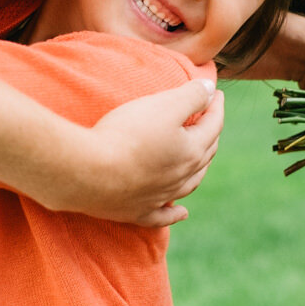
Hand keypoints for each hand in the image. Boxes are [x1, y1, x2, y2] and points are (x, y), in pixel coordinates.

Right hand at [61, 79, 223, 226]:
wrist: (89, 172)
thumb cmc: (127, 135)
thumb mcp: (163, 105)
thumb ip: (191, 96)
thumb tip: (211, 89)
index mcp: (191, 151)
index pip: (213, 124)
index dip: (215, 105)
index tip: (215, 92)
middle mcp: (181, 177)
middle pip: (205, 154)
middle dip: (210, 133)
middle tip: (208, 118)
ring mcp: (160, 197)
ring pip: (190, 183)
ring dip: (199, 169)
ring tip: (201, 159)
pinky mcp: (137, 211)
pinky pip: (163, 216)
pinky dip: (174, 214)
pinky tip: (182, 213)